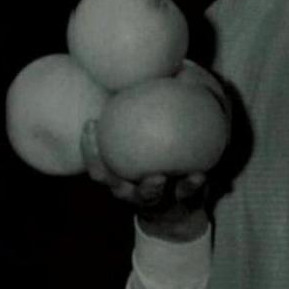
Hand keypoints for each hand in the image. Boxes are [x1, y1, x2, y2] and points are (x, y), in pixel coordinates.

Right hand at [81, 120, 209, 242]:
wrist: (180, 212)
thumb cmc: (160, 167)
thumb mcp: (148, 151)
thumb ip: (143, 123)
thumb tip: (149, 76)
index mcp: (121, 179)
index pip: (99, 168)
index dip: (89, 150)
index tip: (90, 124)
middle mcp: (134, 193)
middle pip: (115, 187)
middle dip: (108, 171)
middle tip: (107, 147)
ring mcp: (158, 201)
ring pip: (150, 197)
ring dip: (152, 187)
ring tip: (159, 176)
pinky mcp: (182, 203)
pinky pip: (187, 194)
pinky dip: (192, 185)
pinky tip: (199, 173)